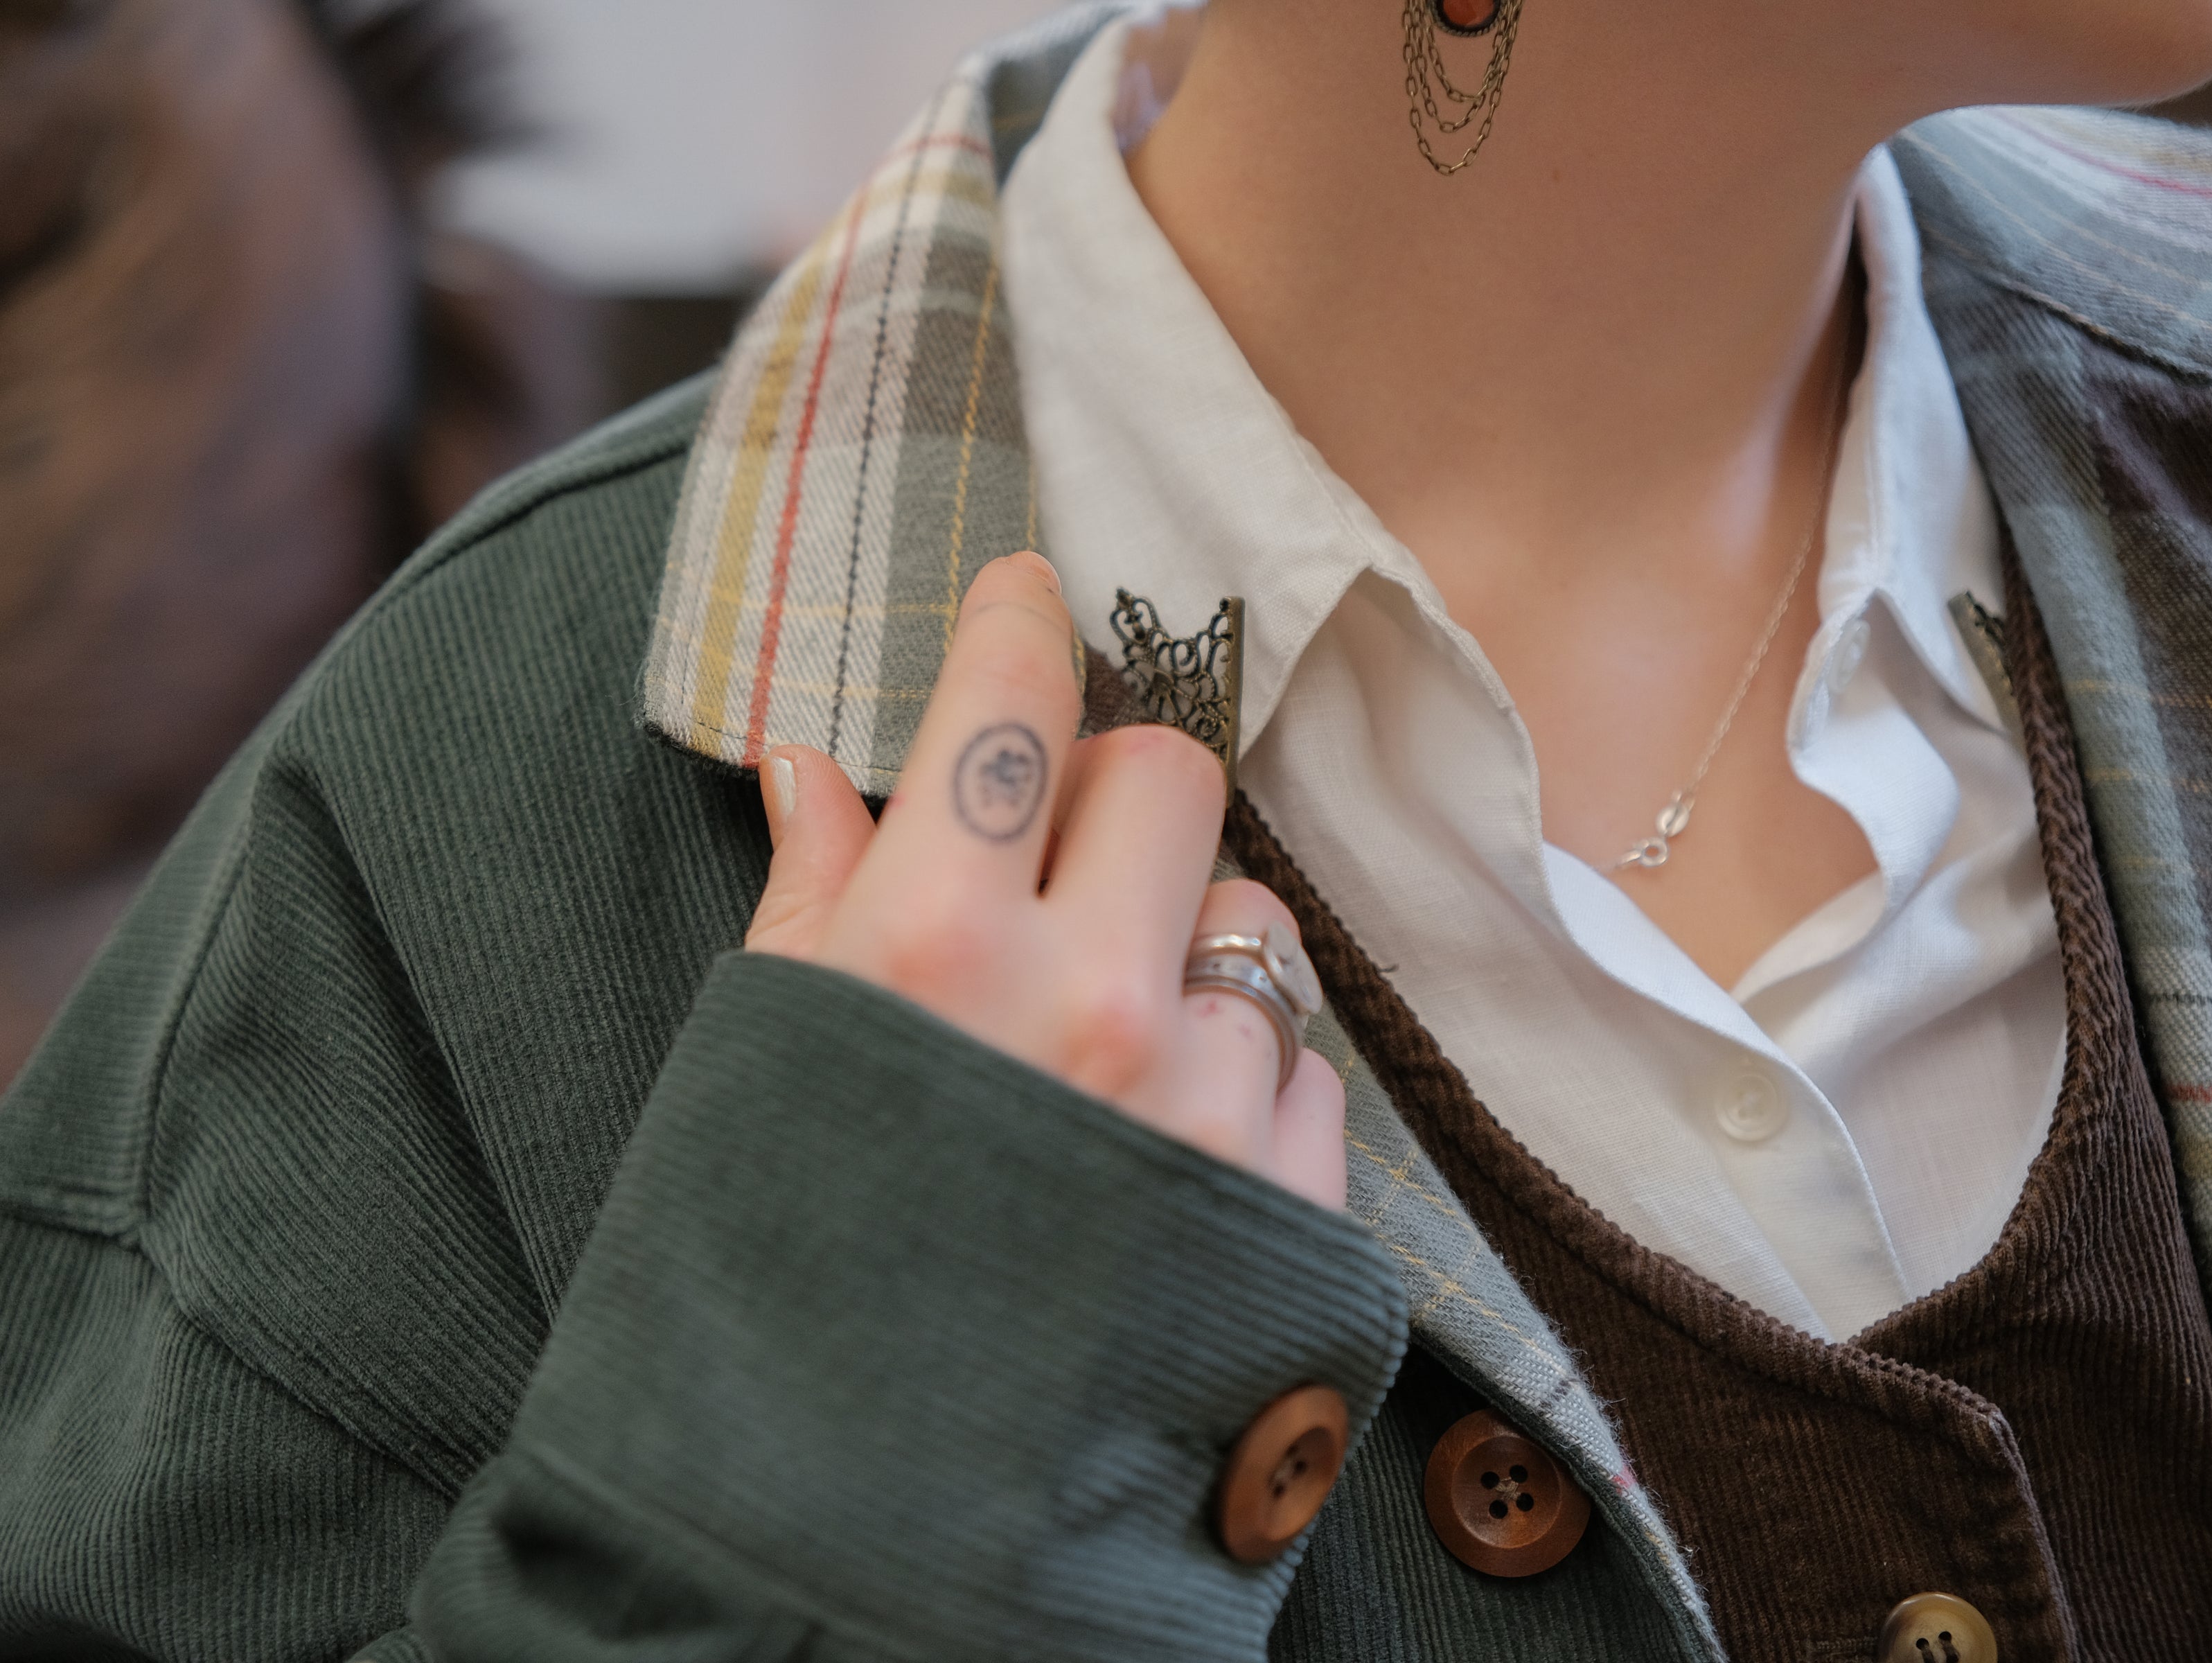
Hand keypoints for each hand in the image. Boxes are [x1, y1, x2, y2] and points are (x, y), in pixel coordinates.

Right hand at [744, 551, 1345, 1210]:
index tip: (1026, 598)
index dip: (1019, 624)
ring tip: (1103, 1066)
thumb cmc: (792, 1265)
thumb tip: (808, 767)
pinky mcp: (1287, 1206)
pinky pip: (1303, 1069)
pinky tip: (1157, 1158)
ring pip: (1252, 924)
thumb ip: (810, 901)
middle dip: (1116, 796)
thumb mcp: (767, 1065)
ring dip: (1182, 960)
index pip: (1010, 703)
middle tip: (1061, 870)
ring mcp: (1206, 1109)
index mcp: (933, 951)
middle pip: (1172, 773)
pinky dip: (1237, 1089)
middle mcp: (1090, 1007)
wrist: (886, 1528)